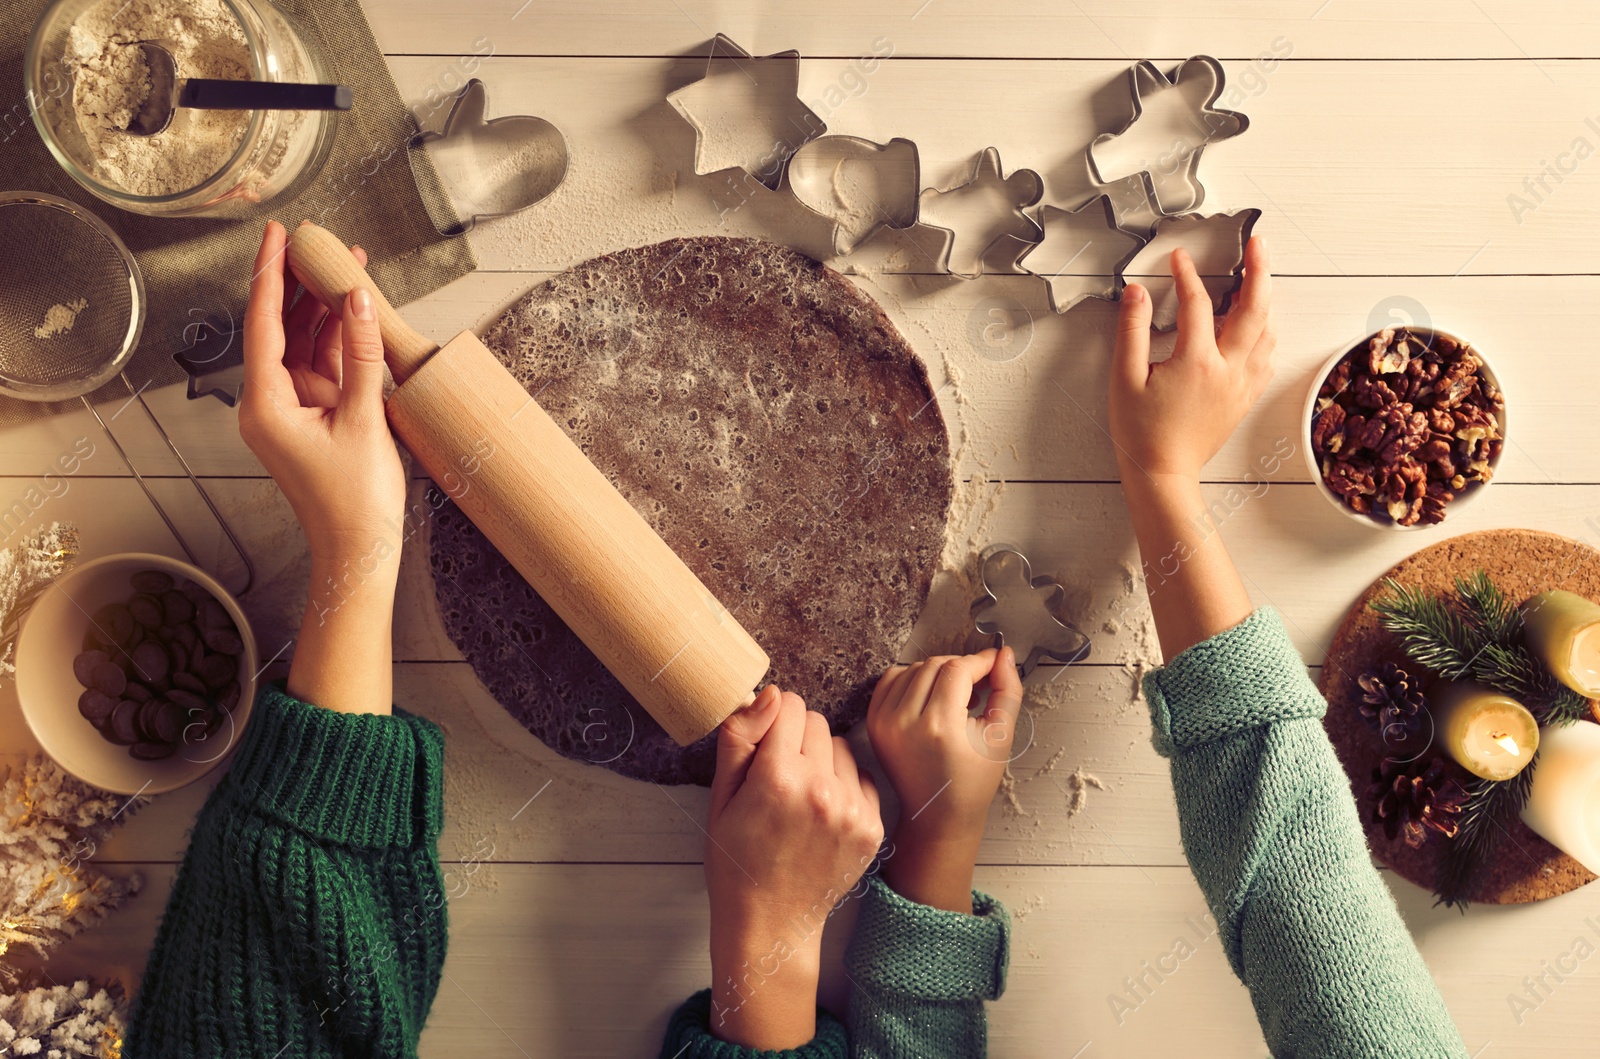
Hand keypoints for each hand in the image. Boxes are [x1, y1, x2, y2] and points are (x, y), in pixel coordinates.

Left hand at [239, 221, 404, 713]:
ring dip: (324, 309)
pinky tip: (356, 312)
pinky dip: (338, 339)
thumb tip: (359, 301)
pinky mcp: (316, 417)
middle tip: (317, 240)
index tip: (277, 235)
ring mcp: (294, 409)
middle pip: (279, 327)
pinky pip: (322, 366)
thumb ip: (360, 356)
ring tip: (346, 266)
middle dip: (299, 284)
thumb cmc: (355, 502)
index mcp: (266, 404)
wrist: (360, 553)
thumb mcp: (363, 420)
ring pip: (303, 344)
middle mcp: (271, 402)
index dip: (269, 274)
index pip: (262, 323)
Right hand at [705, 687, 883, 1048]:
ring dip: (822, 759)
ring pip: (842, 746)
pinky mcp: (872, 826)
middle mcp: (821, 789)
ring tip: (800, 795)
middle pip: (817, 721)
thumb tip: (770, 694)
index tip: (762, 746)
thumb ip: (740, 739)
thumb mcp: (720, 798)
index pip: (789, 706)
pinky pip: (863, 776)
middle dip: (796, 737)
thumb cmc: (735, 861)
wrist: (771, 924)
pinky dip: (844, 785)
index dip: (771, 721)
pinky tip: (821, 812)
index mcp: (778, 778)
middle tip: (778, 774)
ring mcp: (852, 810)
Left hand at [867, 648, 1021, 912]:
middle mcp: (905, 721)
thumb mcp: (1000, 737)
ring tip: (956, 694)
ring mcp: (885, 721)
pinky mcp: (874, 722)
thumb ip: (1007, 691)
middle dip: (962, 667)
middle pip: (936, 664)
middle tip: (979, 683)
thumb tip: (1005, 656)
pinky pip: (892, 678)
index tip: (993, 662)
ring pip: (914, 668)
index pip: (959, 669)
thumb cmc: (970, 783)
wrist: (937, 813)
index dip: (980, 661)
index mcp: (939, 726)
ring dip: (939, 671)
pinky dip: (913, 678)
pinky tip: (930, 695)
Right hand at [1105, 238, 1271, 660]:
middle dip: (1259, 271)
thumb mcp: (1125, 379)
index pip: (1197, 304)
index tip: (1178, 258)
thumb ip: (1131, 331)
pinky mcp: (1245, 396)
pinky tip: (1258, 324)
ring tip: (1257, 278)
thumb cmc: (1141, 432)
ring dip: (1265, 299)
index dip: (1187, 276)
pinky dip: (1266, 331)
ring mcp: (1241, 383)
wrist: (1163, 473)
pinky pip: (1266, 355)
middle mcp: (1227, 369)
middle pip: (1254, 308)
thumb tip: (1136, 293)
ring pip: (1267, 331)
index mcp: (1197, 362)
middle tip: (1258, 245)